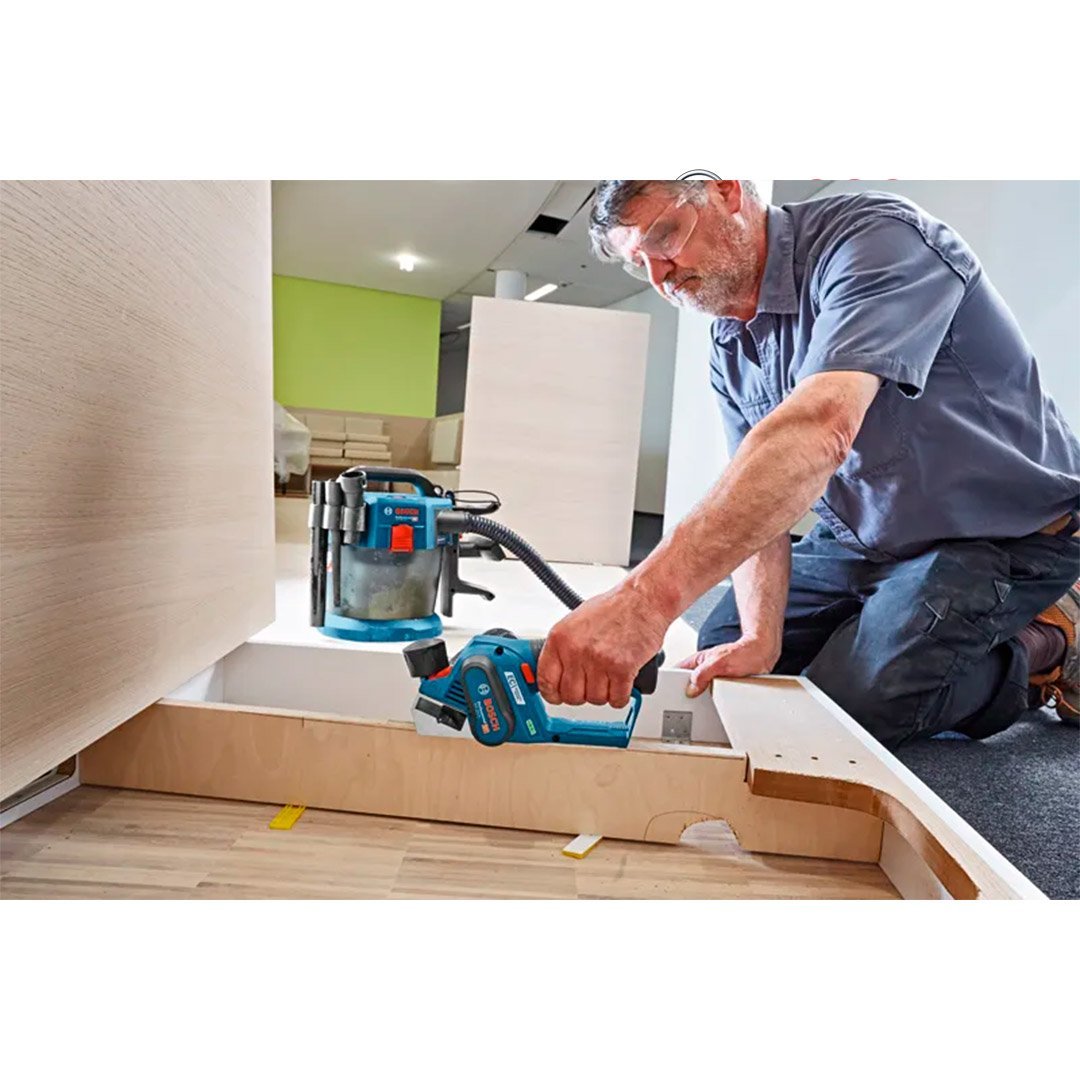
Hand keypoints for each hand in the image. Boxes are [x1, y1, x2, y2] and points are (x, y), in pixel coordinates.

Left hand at [537, 585, 668, 708]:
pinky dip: (621, 695)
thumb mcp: (575, 622)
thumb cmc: (613, 608)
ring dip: (604, 693)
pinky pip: (617, 699)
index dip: (552, 693)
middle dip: (582, 694)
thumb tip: (554, 671)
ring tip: (609, 675)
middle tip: (591, 683)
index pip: (545, 680)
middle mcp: (576, 650)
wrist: (643, 600)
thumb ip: (562, 648)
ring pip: (595, 699)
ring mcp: (599, 661)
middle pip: (571, 696)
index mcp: (560, 638)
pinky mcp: (622, 669)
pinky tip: (622, 681)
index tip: (558, 695)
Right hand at [677, 635, 780, 697]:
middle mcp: (703, 669)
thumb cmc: (744, 653)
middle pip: (687, 684)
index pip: (677, 670)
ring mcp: (711, 678)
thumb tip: (691, 687)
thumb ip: (702, 674)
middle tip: (688, 702)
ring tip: (702, 704)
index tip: (671, 693)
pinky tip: (714, 705)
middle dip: (687, 694)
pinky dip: (712, 701)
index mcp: (698, 660)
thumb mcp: (719, 663)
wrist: (762, 656)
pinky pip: (711, 696)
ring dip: (701, 699)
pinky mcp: (721, 686)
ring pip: (699, 692)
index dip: (671, 682)